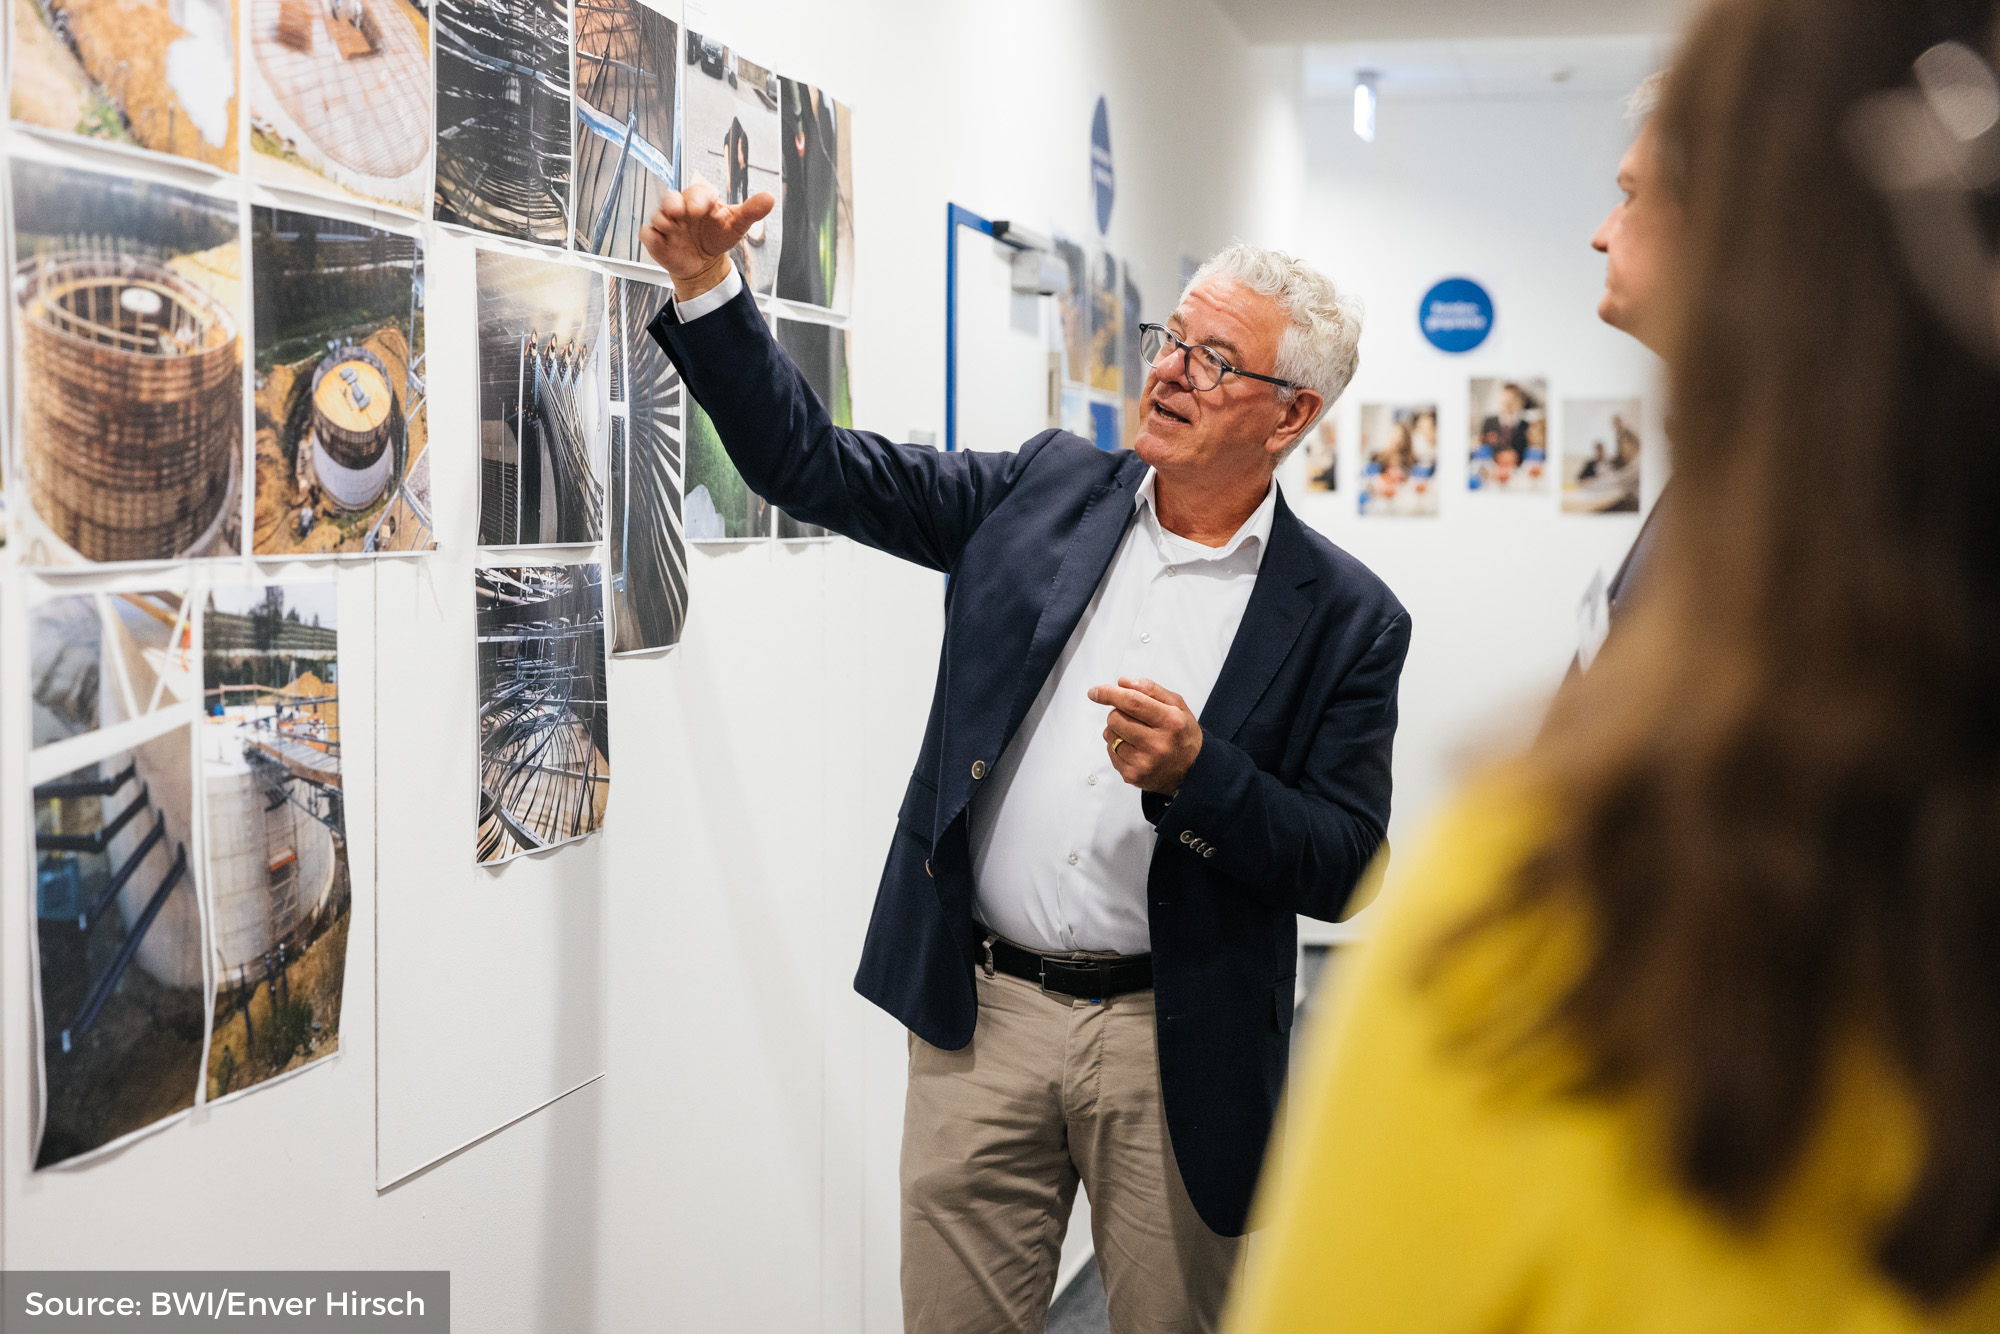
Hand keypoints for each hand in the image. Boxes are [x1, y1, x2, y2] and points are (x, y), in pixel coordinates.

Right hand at [639, 176, 775, 300]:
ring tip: (672, 228)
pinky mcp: (657, 239)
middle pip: (670, 197)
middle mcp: (682, 208)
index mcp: (701, 200)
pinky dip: (651, 237)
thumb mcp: (737, 224)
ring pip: (657, 214)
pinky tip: (661, 241)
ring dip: (662, 220)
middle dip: (672, 203)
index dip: (697, 199)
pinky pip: (647, 234)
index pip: (697, 192)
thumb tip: (769, 198)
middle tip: (679, 212)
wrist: (705, 263)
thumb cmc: (718, 236)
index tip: (701, 209)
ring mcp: (668, 223)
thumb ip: (752, 211)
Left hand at [1090, 677, 1201, 794]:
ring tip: (1136, 734)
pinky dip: (1117, 746)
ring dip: (1116, 730)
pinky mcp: (1132, 776)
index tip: (1094, 691)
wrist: (1192, 771)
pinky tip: (1134, 748)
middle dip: (1117, 712)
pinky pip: (1110, 752)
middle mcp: (1158, 744)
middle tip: (1132, 717)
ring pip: (1109, 735)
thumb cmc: (1181, 733)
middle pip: (1115, 718)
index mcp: (1171, 722)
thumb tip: (1122, 682)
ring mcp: (1144, 763)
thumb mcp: (1176, 705)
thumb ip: (1150, 690)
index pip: (1132, 702)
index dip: (1109, 694)